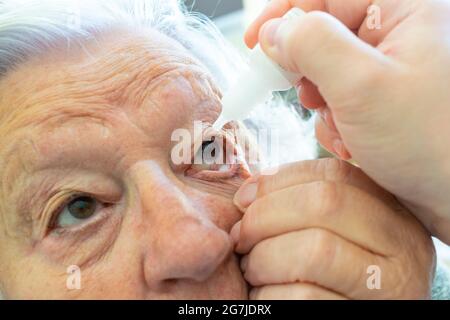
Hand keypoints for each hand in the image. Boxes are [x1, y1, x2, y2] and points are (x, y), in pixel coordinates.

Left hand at [231, 159, 434, 298]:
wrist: (348, 311)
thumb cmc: (331, 275)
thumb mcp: (334, 232)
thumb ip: (305, 205)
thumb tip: (250, 192)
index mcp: (391, 211)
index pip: (334, 173)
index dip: (277, 180)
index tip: (242, 199)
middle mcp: (404, 244)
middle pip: (324, 203)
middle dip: (265, 216)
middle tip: (241, 237)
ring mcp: (392, 286)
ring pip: (316, 250)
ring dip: (265, 258)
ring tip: (252, 269)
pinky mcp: (365, 316)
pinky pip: (306, 297)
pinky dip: (270, 294)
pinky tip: (265, 295)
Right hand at [244, 0, 449, 242]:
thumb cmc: (435, 143)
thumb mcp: (361, 86)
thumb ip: (311, 46)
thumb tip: (274, 32)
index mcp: (407, 10)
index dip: (284, 16)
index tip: (254, 42)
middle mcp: (402, 34)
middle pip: (326, 35)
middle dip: (310, 73)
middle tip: (311, 99)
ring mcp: (395, 70)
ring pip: (330, 73)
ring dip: (324, 107)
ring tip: (344, 131)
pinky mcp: (388, 102)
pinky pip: (343, 100)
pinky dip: (337, 124)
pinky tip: (354, 145)